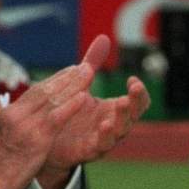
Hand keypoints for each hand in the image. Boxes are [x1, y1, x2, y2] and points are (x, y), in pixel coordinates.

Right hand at [0, 42, 100, 188]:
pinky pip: (57, 119)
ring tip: (89, 73)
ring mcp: (27, 127)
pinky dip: (71, 107)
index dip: (56, 79)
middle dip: (67, 77)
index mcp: (9, 114)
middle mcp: (17, 116)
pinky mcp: (37, 141)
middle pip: (46, 91)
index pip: (36, 91)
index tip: (71, 70)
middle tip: (86, 66)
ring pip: (53, 101)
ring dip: (73, 85)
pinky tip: (84, 97)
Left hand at [36, 70, 149, 188]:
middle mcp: (113, 124)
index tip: (132, 80)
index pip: (137, 102)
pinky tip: (104, 125)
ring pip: (120, 130)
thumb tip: (103, 38)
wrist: (48, 143)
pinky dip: (105, 136)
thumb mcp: (81, 86)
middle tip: (134, 88)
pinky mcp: (89, 150)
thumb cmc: (70, 114)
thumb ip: (92, 64)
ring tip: (122, 103)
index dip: (139, 92)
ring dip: (123, 117)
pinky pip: (101, 145)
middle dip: (136, 101)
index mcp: (113, 109)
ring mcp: (103, 139)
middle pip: (133, 114)